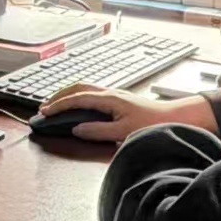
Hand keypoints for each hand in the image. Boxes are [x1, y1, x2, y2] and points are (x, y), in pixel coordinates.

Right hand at [39, 86, 218, 143]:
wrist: (176, 118)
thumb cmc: (153, 125)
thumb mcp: (123, 132)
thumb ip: (98, 131)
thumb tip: (77, 129)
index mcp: (109, 99)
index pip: (76, 99)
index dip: (58, 106)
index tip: (44, 113)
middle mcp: (111, 93)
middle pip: (78, 87)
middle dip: (59, 95)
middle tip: (45, 106)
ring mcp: (115, 94)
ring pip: (85, 89)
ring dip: (69, 94)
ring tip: (57, 104)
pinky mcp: (120, 99)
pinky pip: (93, 93)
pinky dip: (80, 97)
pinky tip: (79, 106)